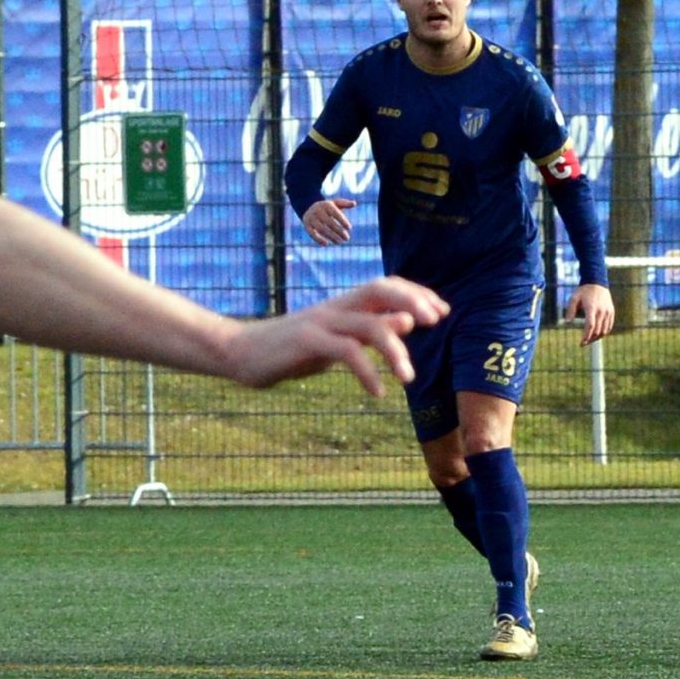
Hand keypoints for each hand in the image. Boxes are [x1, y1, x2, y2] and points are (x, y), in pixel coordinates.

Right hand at [217, 277, 447, 393]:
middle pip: (380, 288)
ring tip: (408, 378)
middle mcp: (336, 307)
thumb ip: (370, 332)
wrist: (238, 353)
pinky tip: (377, 392)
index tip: (442, 312)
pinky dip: (367, 372)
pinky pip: (345, 352)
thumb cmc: (292, 349)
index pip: (386, 286)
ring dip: (395, 351)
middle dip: (413, 299)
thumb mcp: (337, 339)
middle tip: (436, 321)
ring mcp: (321, 322)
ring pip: (368, 325)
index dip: (417, 293)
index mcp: (344, 305)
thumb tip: (407, 323)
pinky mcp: (306, 341)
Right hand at [304, 197, 355, 244]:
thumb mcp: (336, 203)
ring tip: (340, 242)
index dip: (342, 220)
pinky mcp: (306, 225)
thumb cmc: (327, 207)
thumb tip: (354, 203)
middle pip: (329, 222)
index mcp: (326, 205)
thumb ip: (345, 204)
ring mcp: (311, 218)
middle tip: (347, 238)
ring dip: (331, 236)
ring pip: (321, 229)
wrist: (309, 207)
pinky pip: (311, 233)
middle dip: (339, 231)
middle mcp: (317, 211)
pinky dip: (318, 239)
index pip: (335, 213)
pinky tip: (326, 244)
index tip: (350, 228)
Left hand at [569, 283, 615, 343]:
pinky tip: (598, 335)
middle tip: (583, 343)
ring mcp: (608, 312)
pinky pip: (609, 326)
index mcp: (592, 308)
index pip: (590, 326)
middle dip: (590, 339)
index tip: (581, 342)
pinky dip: (604, 332)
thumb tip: (567, 322)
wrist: (597, 282)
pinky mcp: (611, 312)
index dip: (586, 336)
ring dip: (597, 337)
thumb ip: (570, 310)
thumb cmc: (583, 291)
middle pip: (597, 330)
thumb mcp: (574, 298)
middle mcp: (601, 311)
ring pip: (604, 330)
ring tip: (590, 340)